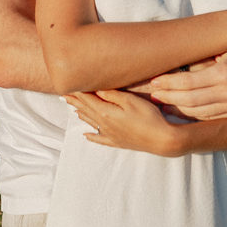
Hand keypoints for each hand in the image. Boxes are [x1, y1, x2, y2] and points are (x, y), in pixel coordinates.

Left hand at [63, 90, 182, 155]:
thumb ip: (112, 95)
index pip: (88, 99)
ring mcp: (110, 134)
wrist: (161, 139)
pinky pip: (100, 139)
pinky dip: (92, 136)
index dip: (78, 91)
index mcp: (106, 112)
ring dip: (81, 115)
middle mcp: (104, 124)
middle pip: (87, 110)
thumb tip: (96, 89)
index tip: (68, 85)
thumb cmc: (148, 117)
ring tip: (73, 109)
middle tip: (65, 96)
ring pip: (92, 123)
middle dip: (76, 102)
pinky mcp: (118, 142)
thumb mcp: (131, 101)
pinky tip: (86, 136)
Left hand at [141, 47, 226, 119]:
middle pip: (190, 100)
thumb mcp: (225, 49)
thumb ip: (202, 60)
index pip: (188, 81)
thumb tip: (175, 66)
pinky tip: (181, 110)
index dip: (167, 83)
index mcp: (225, 73)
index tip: (153, 81)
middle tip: (151, 94)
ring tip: (161, 103)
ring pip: (198, 112)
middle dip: (168, 97)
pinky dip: (193, 115)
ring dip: (176, 109)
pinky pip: (211, 117)